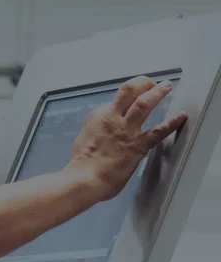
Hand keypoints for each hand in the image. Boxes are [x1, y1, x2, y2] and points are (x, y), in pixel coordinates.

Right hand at [66, 76, 187, 200]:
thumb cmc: (80, 165)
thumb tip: (102, 133)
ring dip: (158, 92)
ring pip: (144, 103)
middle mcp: (112, 118)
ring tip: (166, 86)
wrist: (83, 179)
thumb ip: (95, 131)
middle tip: (150, 82)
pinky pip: (158, 130)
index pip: (113, 104)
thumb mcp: (82, 140)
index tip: (126, 106)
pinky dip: (172, 122)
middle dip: (142, 82)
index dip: (121, 104)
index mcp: (97, 118)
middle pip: (129, 90)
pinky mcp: (138, 145)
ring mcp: (126, 130)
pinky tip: (180, 116)